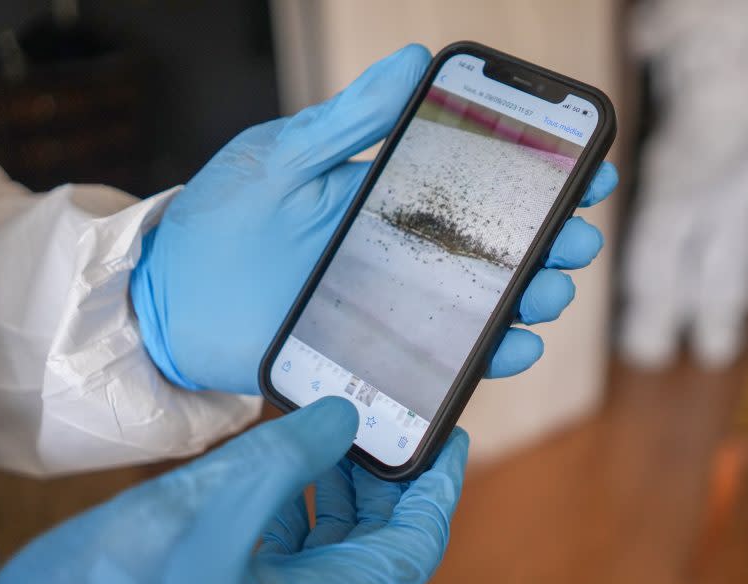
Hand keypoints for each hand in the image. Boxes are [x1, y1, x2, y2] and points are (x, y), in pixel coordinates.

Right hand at [0, 397, 468, 583]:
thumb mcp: (204, 516)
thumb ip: (284, 460)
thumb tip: (347, 418)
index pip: (412, 549)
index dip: (438, 492)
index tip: (447, 437)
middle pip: (378, 540)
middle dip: (388, 475)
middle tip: (382, 416)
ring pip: (334, 537)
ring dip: (340, 479)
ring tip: (330, 422)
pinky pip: (287, 539)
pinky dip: (293, 493)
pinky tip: (276, 454)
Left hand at [131, 43, 617, 393]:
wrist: (165, 304)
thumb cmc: (215, 221)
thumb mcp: (281, 157)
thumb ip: (348, 119)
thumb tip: (413, 63)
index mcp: (383, 197)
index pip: (472, 182)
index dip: (530, 176)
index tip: (583, 166)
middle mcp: (398, 252)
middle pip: (489, 247)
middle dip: (544, 242)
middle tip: (577, 238)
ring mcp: (391, 304)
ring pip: (477, 303)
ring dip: (525, 297)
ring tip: (550, 291)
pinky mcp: (376, 352)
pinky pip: (443, 356)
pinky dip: (485, 355)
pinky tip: (514, 345)